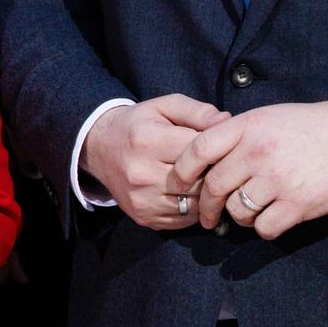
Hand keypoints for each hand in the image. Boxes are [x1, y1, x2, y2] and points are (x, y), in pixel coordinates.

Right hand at [78, 94, 230, 229]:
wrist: (99, 148)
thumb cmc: (138, 124)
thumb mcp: (164, 106)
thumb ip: (198, 111)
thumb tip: (228, 122)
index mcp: (147, 141)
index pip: (199, 151)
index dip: (217, 148)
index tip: (222, 145)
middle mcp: (142, 174)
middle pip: (200, 181)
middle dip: (215, 173)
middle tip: (218, 164)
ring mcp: (143, 200)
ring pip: (196, 205)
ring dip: (206, 194)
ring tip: (205, 179)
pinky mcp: (145, 218)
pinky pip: (185, 220)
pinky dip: (193, 208)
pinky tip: (189, 193)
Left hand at [167, 98, 327, 237]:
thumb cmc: (312, 126)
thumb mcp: (269, 116)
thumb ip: (237, 133)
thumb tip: (206, 155)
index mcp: (247, 126)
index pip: (199, 149)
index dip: (183, 170)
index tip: (179, 184)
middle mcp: (257, 152)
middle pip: (214, 186)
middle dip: (204, 206)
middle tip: (204, 216)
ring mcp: (278, 179)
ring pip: (237, 211)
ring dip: (237, 218)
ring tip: (245, 214)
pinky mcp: (299, 204)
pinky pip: (264, 227)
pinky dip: (262, 228)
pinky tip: (270, 220)